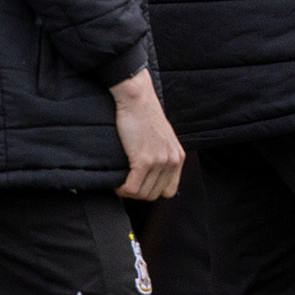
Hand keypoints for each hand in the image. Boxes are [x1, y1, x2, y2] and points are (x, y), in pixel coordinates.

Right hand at [111, 69, 183, 201]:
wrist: (137, 99)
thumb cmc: (144, 115)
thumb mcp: (162, 138)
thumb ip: (161, 154)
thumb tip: (150, 174)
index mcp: (178, 157)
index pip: (169, 191)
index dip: (151, 191)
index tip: (138, 185)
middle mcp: (172, 161)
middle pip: (154, 195)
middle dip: (137, 193)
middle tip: (124, 184)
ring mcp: (159, 161)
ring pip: (142, 194)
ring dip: (128, 192)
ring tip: (119, 181)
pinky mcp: (144, 160)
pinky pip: (131, 188)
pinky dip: (121, 189)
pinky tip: (116, 182)